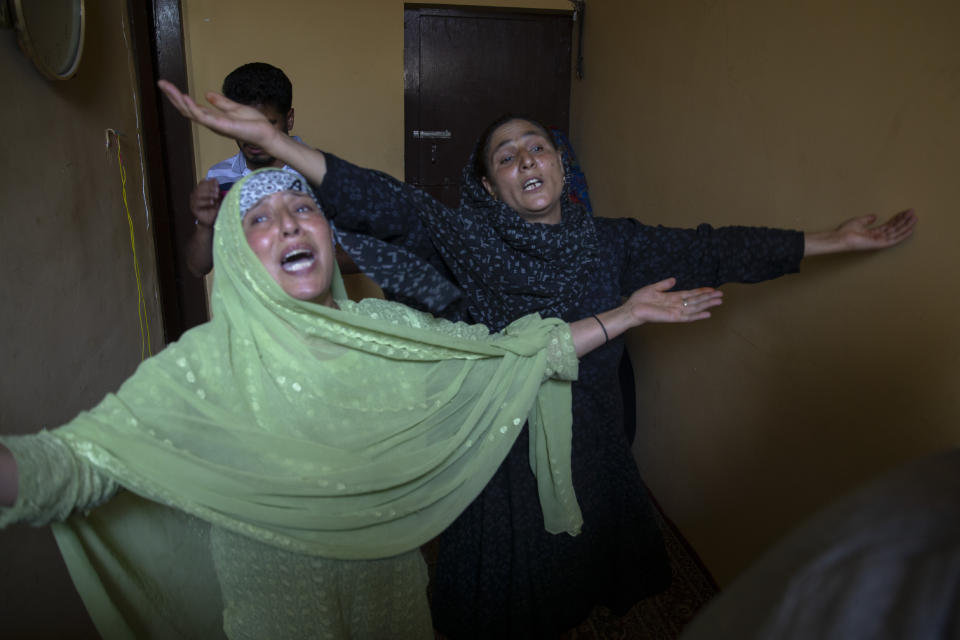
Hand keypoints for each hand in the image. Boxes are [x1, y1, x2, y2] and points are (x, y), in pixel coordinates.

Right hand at [157, 79, 279, 149]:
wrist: (265, 132)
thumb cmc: (254, 123)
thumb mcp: (235, 108)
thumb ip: (221, 102)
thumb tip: (207, 94)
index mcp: (213, 117)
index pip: (191, 107)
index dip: (179, 97)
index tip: (168, 86)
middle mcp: (210, 122)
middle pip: (186, 109)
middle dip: (173, 96)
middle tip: (161, 83)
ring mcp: (213, 125)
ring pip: (190, 112)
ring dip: (177, 99)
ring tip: (166, 86)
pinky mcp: (220, 126)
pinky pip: (202, 117)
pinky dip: (192, 107)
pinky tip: (184, 97)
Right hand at [190, 178, 220, 227]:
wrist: (211, 221)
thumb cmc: (214, 208)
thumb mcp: (217, 198)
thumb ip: (215, 189)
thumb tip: (215, 179)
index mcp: (200, 191)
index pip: (202, 183)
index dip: (209, 182)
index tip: (217, 182)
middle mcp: (195, 195)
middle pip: (199, 188)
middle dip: (209, 188)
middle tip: (217, 190)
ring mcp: (193, 202)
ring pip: (198, 194)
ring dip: (208, 194)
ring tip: (216, 197)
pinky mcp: (193, 208)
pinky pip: (197, 203)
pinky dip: (206, 202)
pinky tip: (212, 202)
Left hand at [623, 278, 722, 323]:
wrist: (631, 309)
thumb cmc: (640, 300)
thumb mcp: (654, 288)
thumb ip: (665, 284)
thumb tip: (675, 279)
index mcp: (673, 297)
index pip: (691, 294)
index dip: (702, 291)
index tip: (712, 289)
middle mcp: (676, 305)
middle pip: (696, 301)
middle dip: (709, 298)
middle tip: (721, 295)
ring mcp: (676, 311)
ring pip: (695, 307)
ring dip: (707, 304)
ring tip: (719, 301)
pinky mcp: (672, 317)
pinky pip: (688, 317)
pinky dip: (698, 315)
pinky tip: (708, 313)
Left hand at [834, 209, 916, 250]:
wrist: (840, 237)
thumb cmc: (845, 231)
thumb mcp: (858, 221)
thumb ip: (867, 219)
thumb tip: (875, 216)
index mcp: (873, 233)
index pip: (889, 225)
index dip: (897, 218)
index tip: (905, 212)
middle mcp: (878, 237)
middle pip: (894, 228)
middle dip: (904, 220)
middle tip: (913, 213)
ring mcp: (879, 241)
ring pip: (896, 233)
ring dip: (906, 226)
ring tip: (914, 218)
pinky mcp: (879, 244)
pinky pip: (893, 240)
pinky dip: (902, 235)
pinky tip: (910, 230)